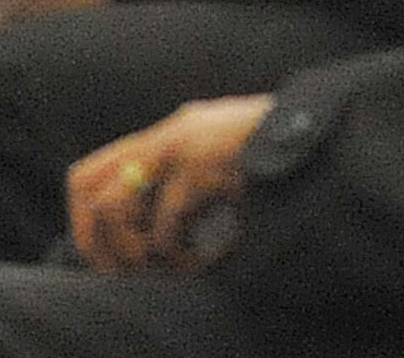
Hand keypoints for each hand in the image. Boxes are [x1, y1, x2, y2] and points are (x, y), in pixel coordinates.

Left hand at [68, 98, 270, 272]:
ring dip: (135, 248)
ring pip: (113, 205)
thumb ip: (183, 188)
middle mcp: (165, 135)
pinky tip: (204, 261)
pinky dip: (178, 255)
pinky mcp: (202, 164)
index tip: (107, 261)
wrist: (319, 135)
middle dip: (95, 238)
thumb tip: (150, 243)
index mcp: (166, 136)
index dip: (84, 223)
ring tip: (171, 263)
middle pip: (84, 184)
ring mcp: (180, 145)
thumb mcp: (217, 168)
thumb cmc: (275, 160)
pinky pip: (166, 226)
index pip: (87, 174)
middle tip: (127, 270)